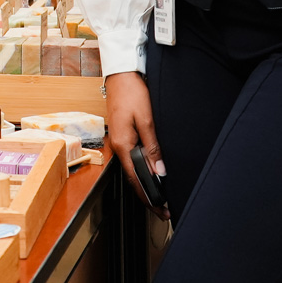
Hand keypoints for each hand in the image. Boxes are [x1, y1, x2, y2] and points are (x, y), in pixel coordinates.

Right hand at [106, 72, 169, 218]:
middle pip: (133, 176)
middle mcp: (117, 145)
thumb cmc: (131, 91)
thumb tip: (159, 170)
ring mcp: (118, 139)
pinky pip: (132, 157)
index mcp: (122, 144)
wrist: (120, 73)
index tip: (161, 209)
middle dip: (148, 194)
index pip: (135, 179)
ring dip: (146, 182)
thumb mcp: (146, 119)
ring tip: (160, 193)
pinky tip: (151, 171)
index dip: (148, 197)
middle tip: (164, 208)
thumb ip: (152, 146)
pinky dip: (142, 168)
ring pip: (132, 167)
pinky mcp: (122, 133)